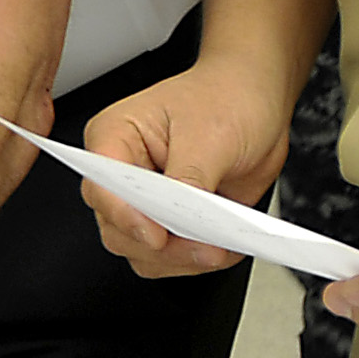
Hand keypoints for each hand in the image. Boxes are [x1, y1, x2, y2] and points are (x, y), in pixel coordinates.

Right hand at [81, 58, 294, 277]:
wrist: (256, 99)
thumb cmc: (226, 97)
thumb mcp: (210, 136)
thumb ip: (190, 180)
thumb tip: (180, 217)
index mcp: (113, 138)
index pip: (102, 187)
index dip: (127, 216)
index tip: (157, 234)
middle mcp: (123, 173)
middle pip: (117, 228)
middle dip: (161, 245)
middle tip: (202, 245)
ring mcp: (146, 200)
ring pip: (140, 250)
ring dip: (180, 258)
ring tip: (217, 246)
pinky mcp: (170, 219)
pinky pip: (168, 257)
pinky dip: (195, 259)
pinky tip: (220, 245)